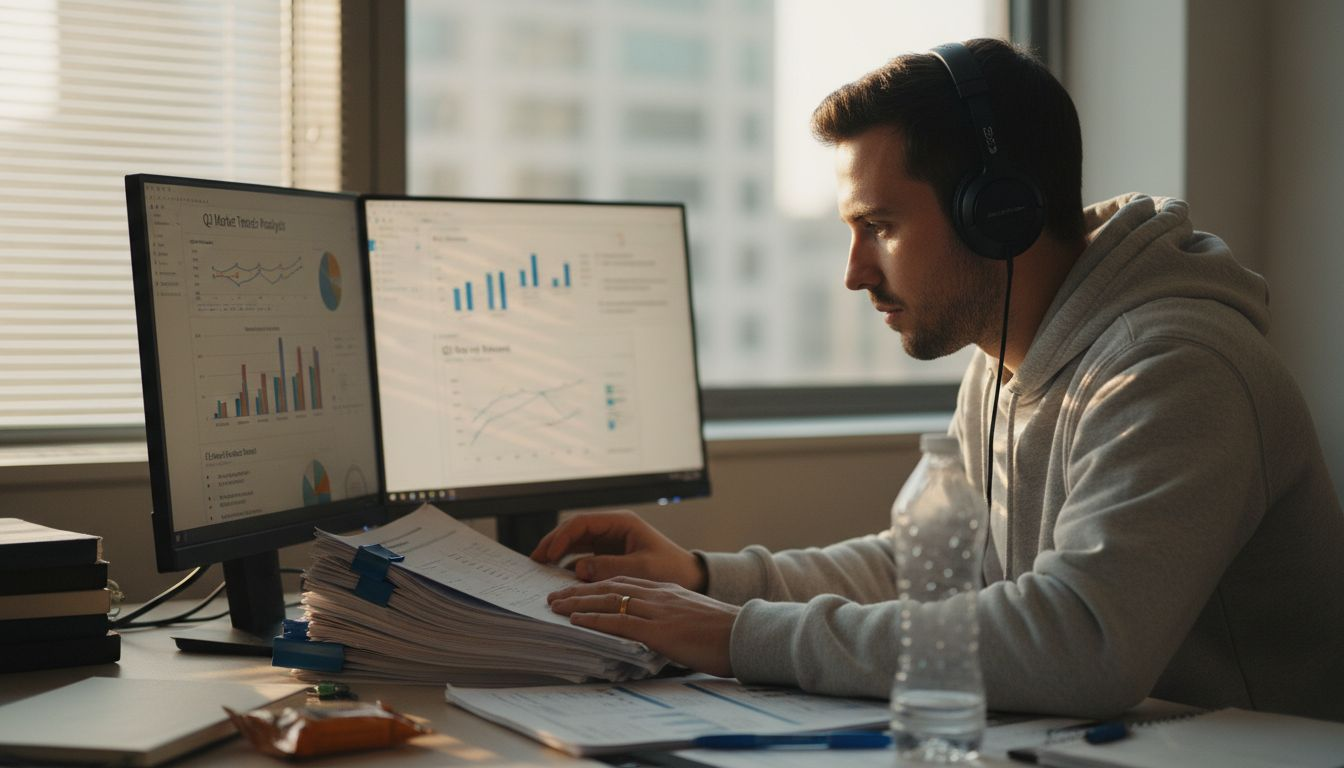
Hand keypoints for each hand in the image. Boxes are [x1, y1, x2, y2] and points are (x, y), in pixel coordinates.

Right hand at [530, 511, 705, 590]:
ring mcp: (610, 542)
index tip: (548, 554)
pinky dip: (569, 564)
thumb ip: (609, 567)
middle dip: (553, 543)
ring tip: (540, 567)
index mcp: (621, 523)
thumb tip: (577, 568)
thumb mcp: (642, 568)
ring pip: (576, 543)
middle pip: (574, 531)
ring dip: (558, 553)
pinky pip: (583, 556)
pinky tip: (558, 576)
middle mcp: (613, 529)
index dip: (562, 537)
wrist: (691, 579)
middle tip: (534, 560)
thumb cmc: (671, 569)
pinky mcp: (610, 556)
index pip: (582, 523)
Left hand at [547, 576, 737, 677]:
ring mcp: (658, 611)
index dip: (598, 586)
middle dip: (580, 591)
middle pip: (610, 588)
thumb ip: (673, 621)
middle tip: (554, 595)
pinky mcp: (659, 630)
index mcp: (668, 592)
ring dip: (578, 603)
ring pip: (608, 601)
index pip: (624, 584)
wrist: (747, 635)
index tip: (578, 590)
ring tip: (556, 606)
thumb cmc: (727, 633)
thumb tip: (655, 634)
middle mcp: (659, 595)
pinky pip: (619, 622)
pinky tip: (576, 621)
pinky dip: (594, 620)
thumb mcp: (696, 619)